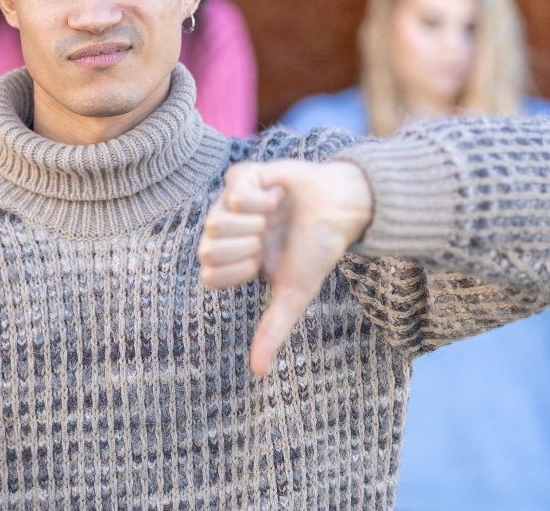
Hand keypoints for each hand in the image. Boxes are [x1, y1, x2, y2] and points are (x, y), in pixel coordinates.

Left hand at [197, 160, 373, 376]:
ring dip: (254, 224)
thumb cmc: (317, 250)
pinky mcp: (243, 175)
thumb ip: (272, 329)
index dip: (238, 270)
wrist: (343, 209)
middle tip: (267, 238)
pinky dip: (262, 199)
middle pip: (206, 248)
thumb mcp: (293, 293)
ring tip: (273, 217)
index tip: (261, 262)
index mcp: (231, 258)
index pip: (208, 273)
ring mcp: (230, 202)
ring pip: (216, 220)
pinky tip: (277, 196)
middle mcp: (225, 230)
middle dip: (244, 247)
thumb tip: (257, 373)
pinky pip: (235, 191)